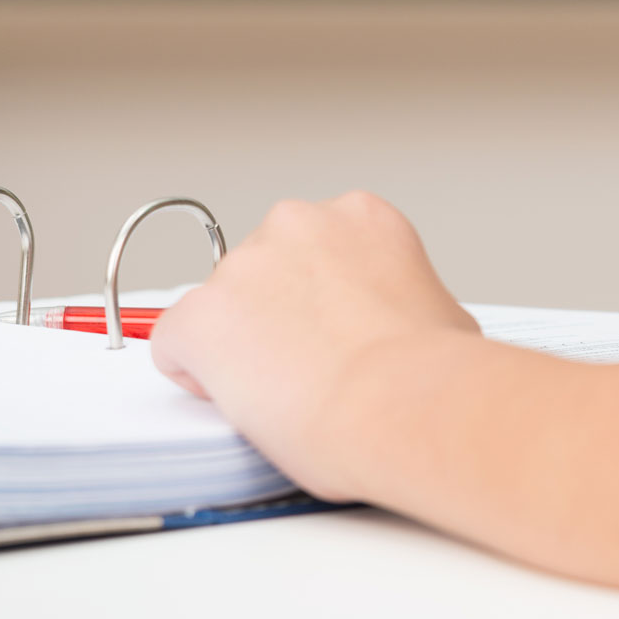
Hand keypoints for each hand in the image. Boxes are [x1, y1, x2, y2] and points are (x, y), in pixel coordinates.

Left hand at [148, 192, 480, 501]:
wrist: (399, 402)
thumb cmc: (430, 371)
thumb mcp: (442, 312)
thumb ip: (402, 301)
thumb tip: (399, 330)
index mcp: (360, 216)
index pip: (317, 250)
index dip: (322, 301)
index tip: (332, 333)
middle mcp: (297, 223)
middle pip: (265, 270)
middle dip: (278, 316)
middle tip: (309, 366)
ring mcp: (242, 266)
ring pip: (222, 309)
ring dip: (241, 345)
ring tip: (286, 391)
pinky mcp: (198, 316)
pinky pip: (176, 345)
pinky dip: (197, 375)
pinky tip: (240, 398)